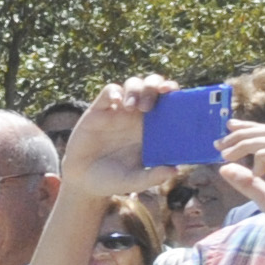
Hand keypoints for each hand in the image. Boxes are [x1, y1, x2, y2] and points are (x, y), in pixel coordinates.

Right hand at [56, 78, 182, 203]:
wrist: (82, 180)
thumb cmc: (112, 179)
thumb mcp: (133, 181)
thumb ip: (152, 177)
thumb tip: (175, 170)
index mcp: (152, 128)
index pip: (170, 103)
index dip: (177, 96)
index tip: (182, 98)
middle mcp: (137, 116)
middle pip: (154, 86)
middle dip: (158, 85)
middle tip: (155, 101)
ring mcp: (118, 111)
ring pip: (134, 84)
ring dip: (138, 89)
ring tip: (133, 107)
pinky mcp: (98, 110)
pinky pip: (109, 91)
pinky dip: (115, 92)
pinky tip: (117, 103)